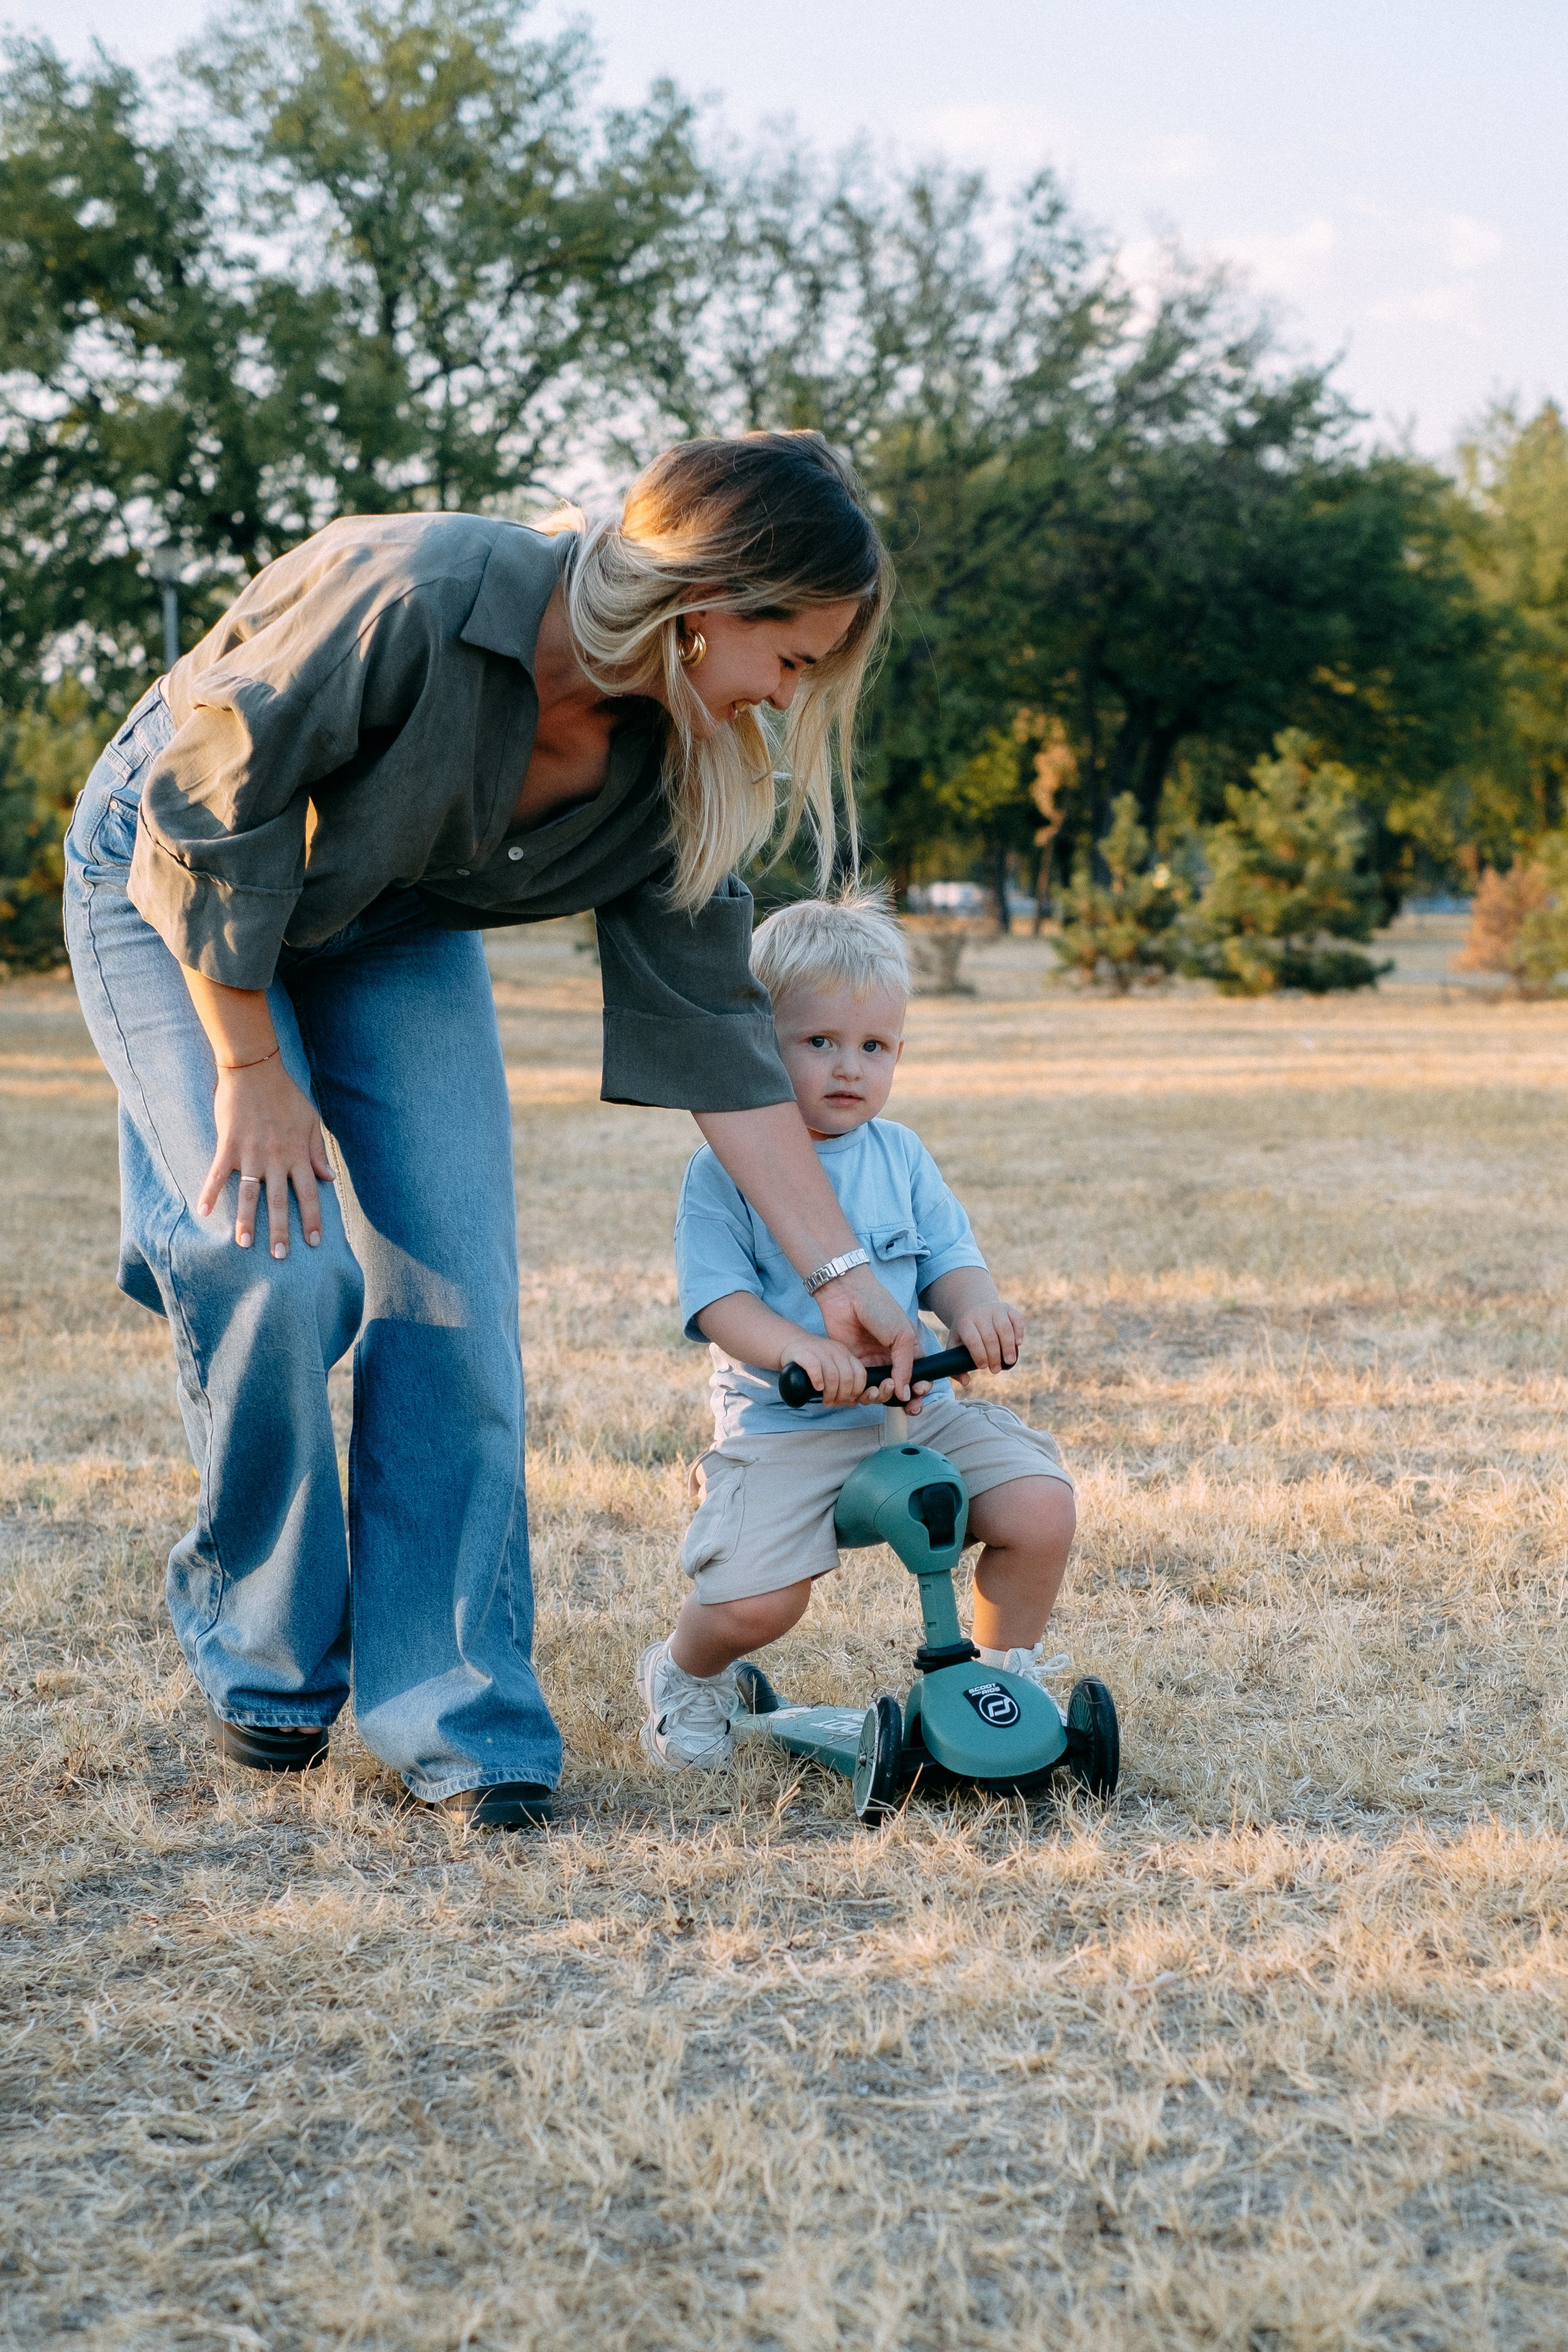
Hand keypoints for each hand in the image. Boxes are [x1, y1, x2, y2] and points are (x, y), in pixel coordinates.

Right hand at [198, 1058, 334, 1255]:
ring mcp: (251, 1153)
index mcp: (298, 1153)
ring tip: (245, 1244)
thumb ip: (318, 1151)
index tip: (315, 1242)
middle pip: (279, 1201)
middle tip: (279, 1255)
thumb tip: (329, 1178)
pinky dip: (209, 1192)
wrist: (255, 1070)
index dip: (312, 1218)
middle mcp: (276, 1158)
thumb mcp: (311, 1121)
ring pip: (249, 1194)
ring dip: (246, 1220)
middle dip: (280, 1230)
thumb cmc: (286, 1095)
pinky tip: (202, 1212)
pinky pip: (217, 1174)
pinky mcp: (228, 1146)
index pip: (309, 1193)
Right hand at [782, 1334, 873, 1408]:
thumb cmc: (814, 1362)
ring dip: (831, 1393)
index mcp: (845, 1354)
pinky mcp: (804, 1353)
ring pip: (832, 1375)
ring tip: (826, 1402)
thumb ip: (844, 1382)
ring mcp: (820, 1350)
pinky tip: (818, 1388)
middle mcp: (835, 1350)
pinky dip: (818, 1380)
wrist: (791, 1344)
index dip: (856, 1390)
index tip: (848, 1400)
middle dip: (842, 1395)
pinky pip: (814, 1367)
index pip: (860, 1373)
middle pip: (847, 1377)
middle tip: (834, 1403)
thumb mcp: (832, 1367)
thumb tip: (854, 1401)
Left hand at [816, 1262, 916, 1399]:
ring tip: (883, 1387)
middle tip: (906, 1404)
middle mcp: (890, 1360)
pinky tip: (868, 1389)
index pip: (919, 1376)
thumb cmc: (880, 1308)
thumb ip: (906, 1366)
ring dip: (884, 1396)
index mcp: (907, 1350)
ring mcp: (872, 1363)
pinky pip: (860, 1387)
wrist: (848, 1295)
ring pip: (880, 1392)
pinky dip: (865, 1393)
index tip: (919, 1391)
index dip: (921, 1388)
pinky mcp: (853, 1365)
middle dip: (905, 1401)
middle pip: (900, 1389)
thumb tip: (905, 1394)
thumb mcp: (902, 1336)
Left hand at [951, 1296, 1025, 1375]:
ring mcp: (996, 1309)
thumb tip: (965, 1382)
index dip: (979, 1355)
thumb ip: (956, 1365)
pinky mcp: (1009, 1308)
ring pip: (1004, 1328)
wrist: (973, 1309)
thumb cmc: (965, 1333)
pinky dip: (1019, 1332)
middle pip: (990, 1336)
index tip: (983, 1367)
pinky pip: (1017, 1319)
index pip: (973, 1340)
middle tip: (995, 1370)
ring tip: (1009, 1362)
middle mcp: (981, 1313)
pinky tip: (1018, 1344)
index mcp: (965, 1322)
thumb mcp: (955, 1345)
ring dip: (1008, 1347)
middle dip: (994, 1356)